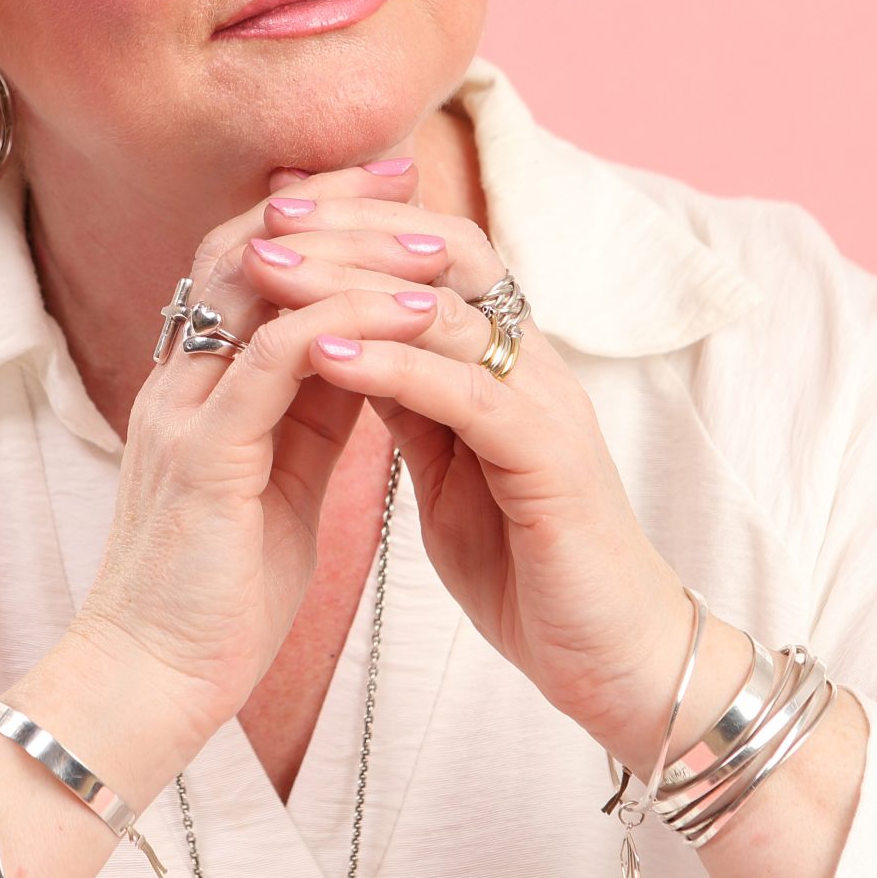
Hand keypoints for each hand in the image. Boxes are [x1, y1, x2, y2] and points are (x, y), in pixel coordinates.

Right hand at [71, 159, 444, 745]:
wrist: (149, 684)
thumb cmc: (216, 599)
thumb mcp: (275, 481)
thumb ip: (308, 413)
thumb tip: (367, 357)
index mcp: (191, 384)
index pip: (244, 259)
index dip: (313, 210)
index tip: (388, 183)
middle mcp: (177, 379)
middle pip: (244, 242)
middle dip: (329, 199)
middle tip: (407, 170)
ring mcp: (184, 411)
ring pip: (257, 283)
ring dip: (352, 250)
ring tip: (435, 237)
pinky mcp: (206, 455)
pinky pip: (277, 358)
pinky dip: (347, 321)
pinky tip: (415, 313)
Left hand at [231, 168, 695, 744]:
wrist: (610, 660)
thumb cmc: (529, 569)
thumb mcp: (447, 470)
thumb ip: (411, 404)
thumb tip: (347, 347)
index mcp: (509, 361)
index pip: (435, 254)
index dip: (358, 227)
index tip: (274, 217)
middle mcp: (533, 364)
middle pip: (443, 254)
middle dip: (349, 232)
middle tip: (266, 221)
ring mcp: (547, 404)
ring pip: (446, 311)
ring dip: (349, 287)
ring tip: (273, 275)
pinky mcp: (550, 458)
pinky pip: (466, 392)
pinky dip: (392, 367)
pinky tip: (325, 356)